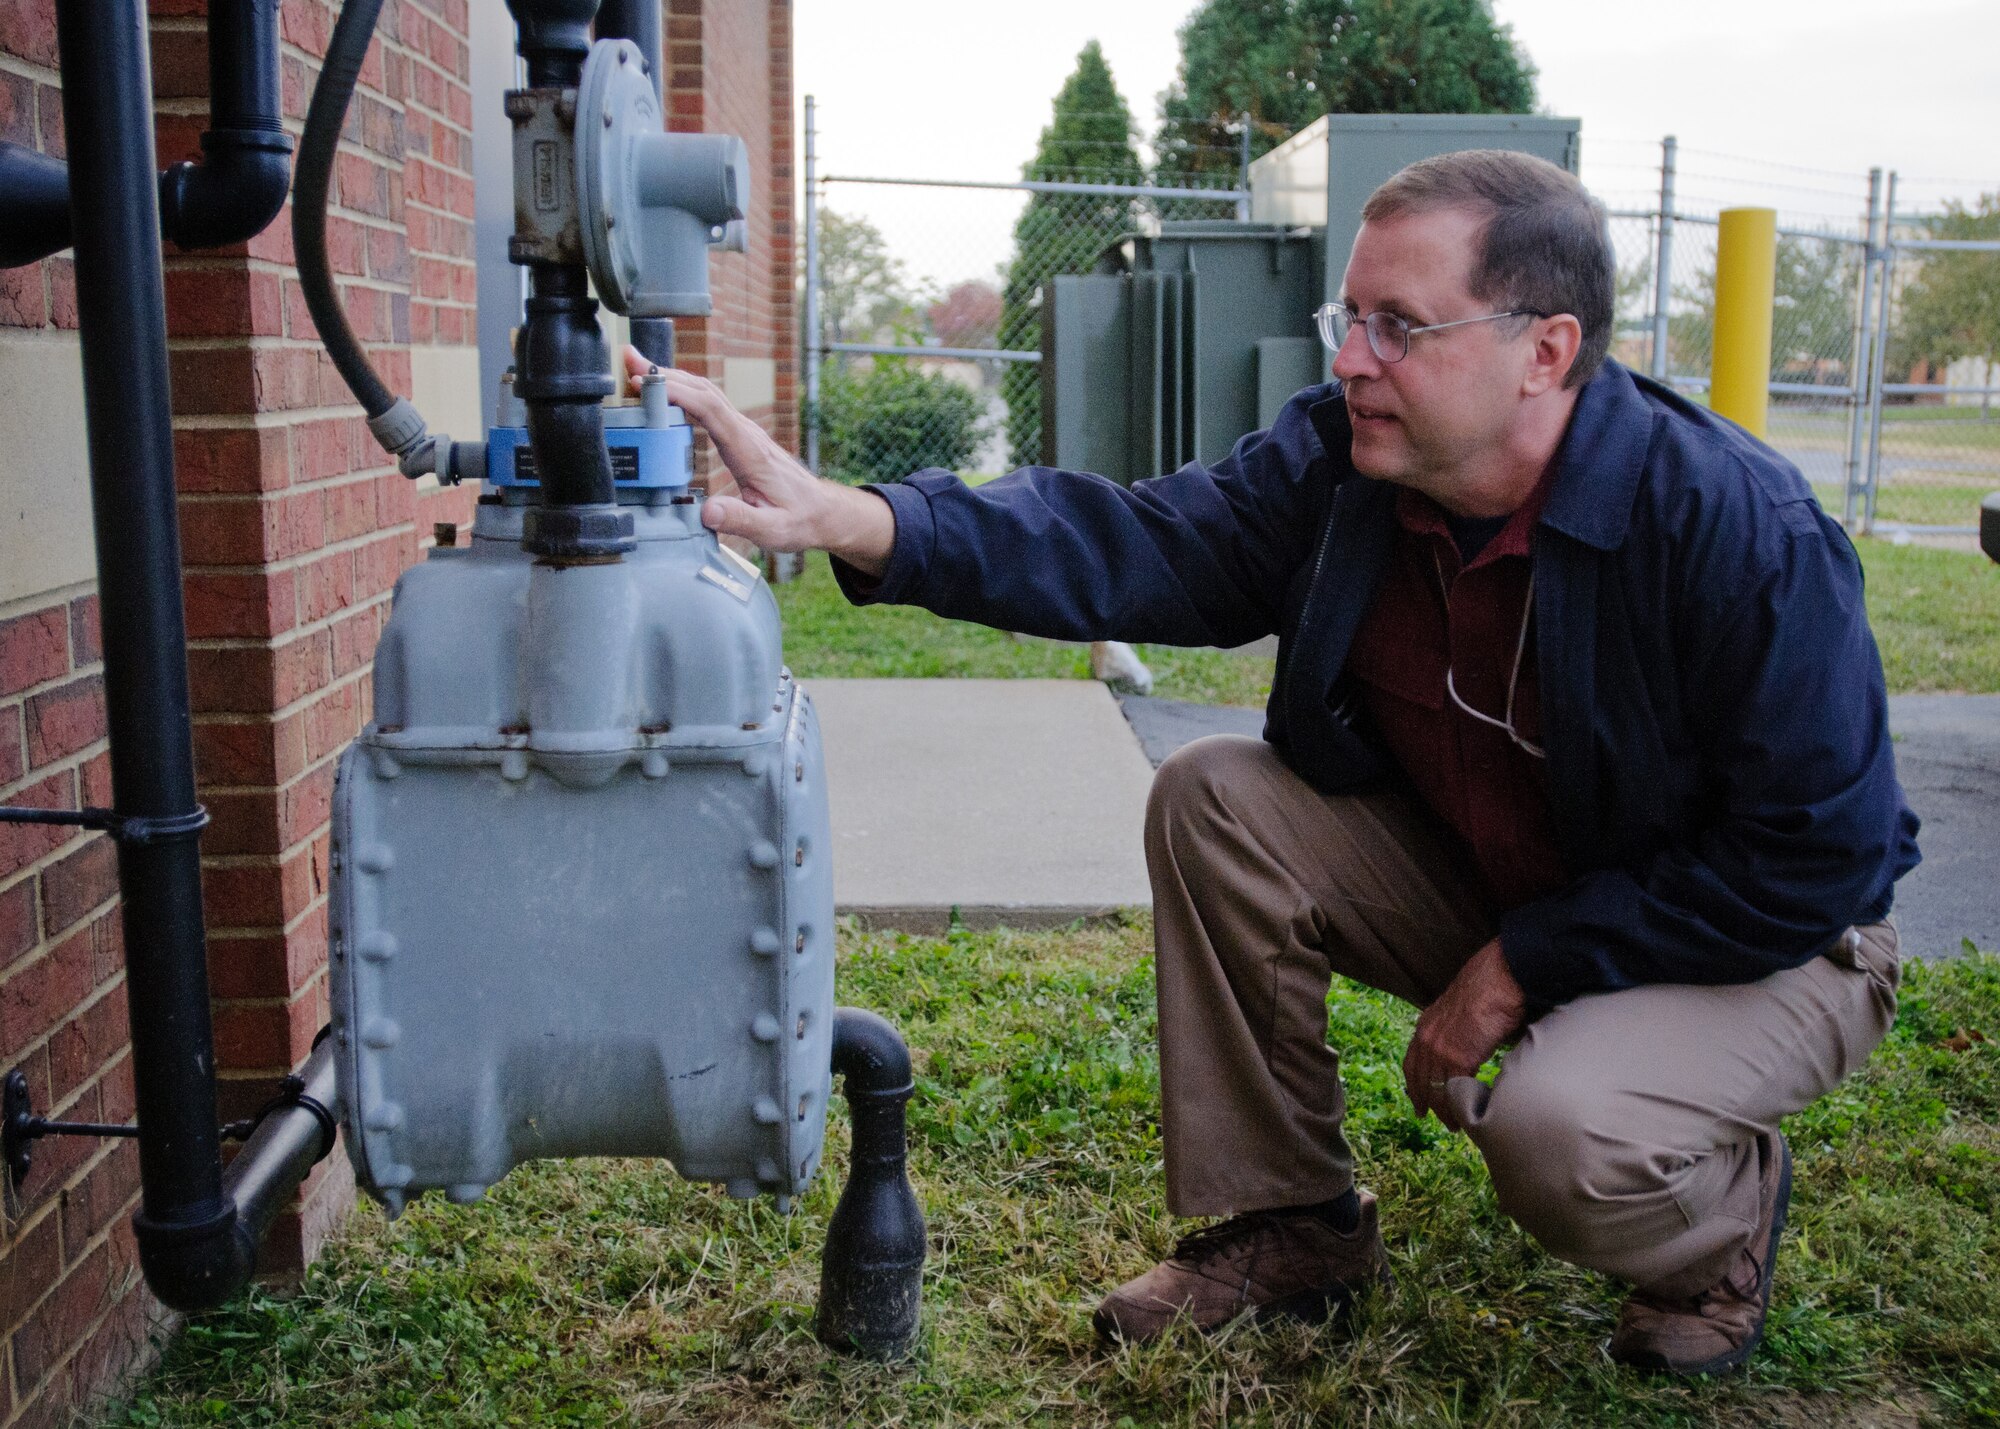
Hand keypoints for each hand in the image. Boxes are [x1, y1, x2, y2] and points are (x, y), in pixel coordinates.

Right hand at [619, 347, 895, 574]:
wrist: (821, 512)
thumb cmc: (798, 519)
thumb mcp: (772, 530)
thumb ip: (741, 520)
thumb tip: (707, 511)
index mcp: (748, 449)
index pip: (710, 408)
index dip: (677, 392)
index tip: (646, 385)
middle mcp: (745, 432)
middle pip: (703, 391)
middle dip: (666, 374)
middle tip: (628, 362)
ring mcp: (742, 431)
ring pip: (704, 394)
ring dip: (671, 379)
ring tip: (634, 369)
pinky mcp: (738, 436)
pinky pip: (707, 406)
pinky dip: (682, 394)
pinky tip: (661, 394)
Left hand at [1403, 938, 1527, 1131]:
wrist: (1499, 978)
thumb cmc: (1488, 988)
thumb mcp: (1460, 1010)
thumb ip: (1455, 1030)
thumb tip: (1466, 1046)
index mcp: (1425, 1025)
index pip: (1411, 1063)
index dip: (1413, 1085)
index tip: (1418, 1102)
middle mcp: (1427, 1037)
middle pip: (1419, 1080)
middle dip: (1426, 1102)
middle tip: (1435, 1120)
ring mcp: (1440, 1048)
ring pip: (1436, 1088)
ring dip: (1444, 1110)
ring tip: (1454, 1125)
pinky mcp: (1458, 1056)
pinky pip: (1454, 1089)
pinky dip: (1458, 1105)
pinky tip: (1465, 1114)